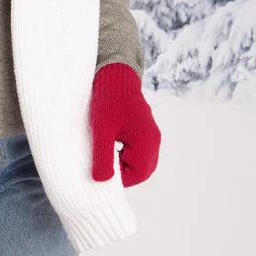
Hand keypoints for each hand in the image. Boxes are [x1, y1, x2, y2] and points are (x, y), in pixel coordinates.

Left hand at [89, 62, 160, 186]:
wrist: (115, 74)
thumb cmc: (108, 101)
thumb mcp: (101, 130)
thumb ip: (103, 157)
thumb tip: (102, 182)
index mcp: (146, 142)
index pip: (138, 175)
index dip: (120, 178)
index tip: (102, 170)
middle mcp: (153, 140)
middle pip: (142, 169)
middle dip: (124, 171)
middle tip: (104, 162)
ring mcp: (152, 134)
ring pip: (142, 160)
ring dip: (126, 162)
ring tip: (107, 152)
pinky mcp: (146, 128)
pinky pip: (141, 149)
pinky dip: (128, 153)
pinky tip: (112, 143)